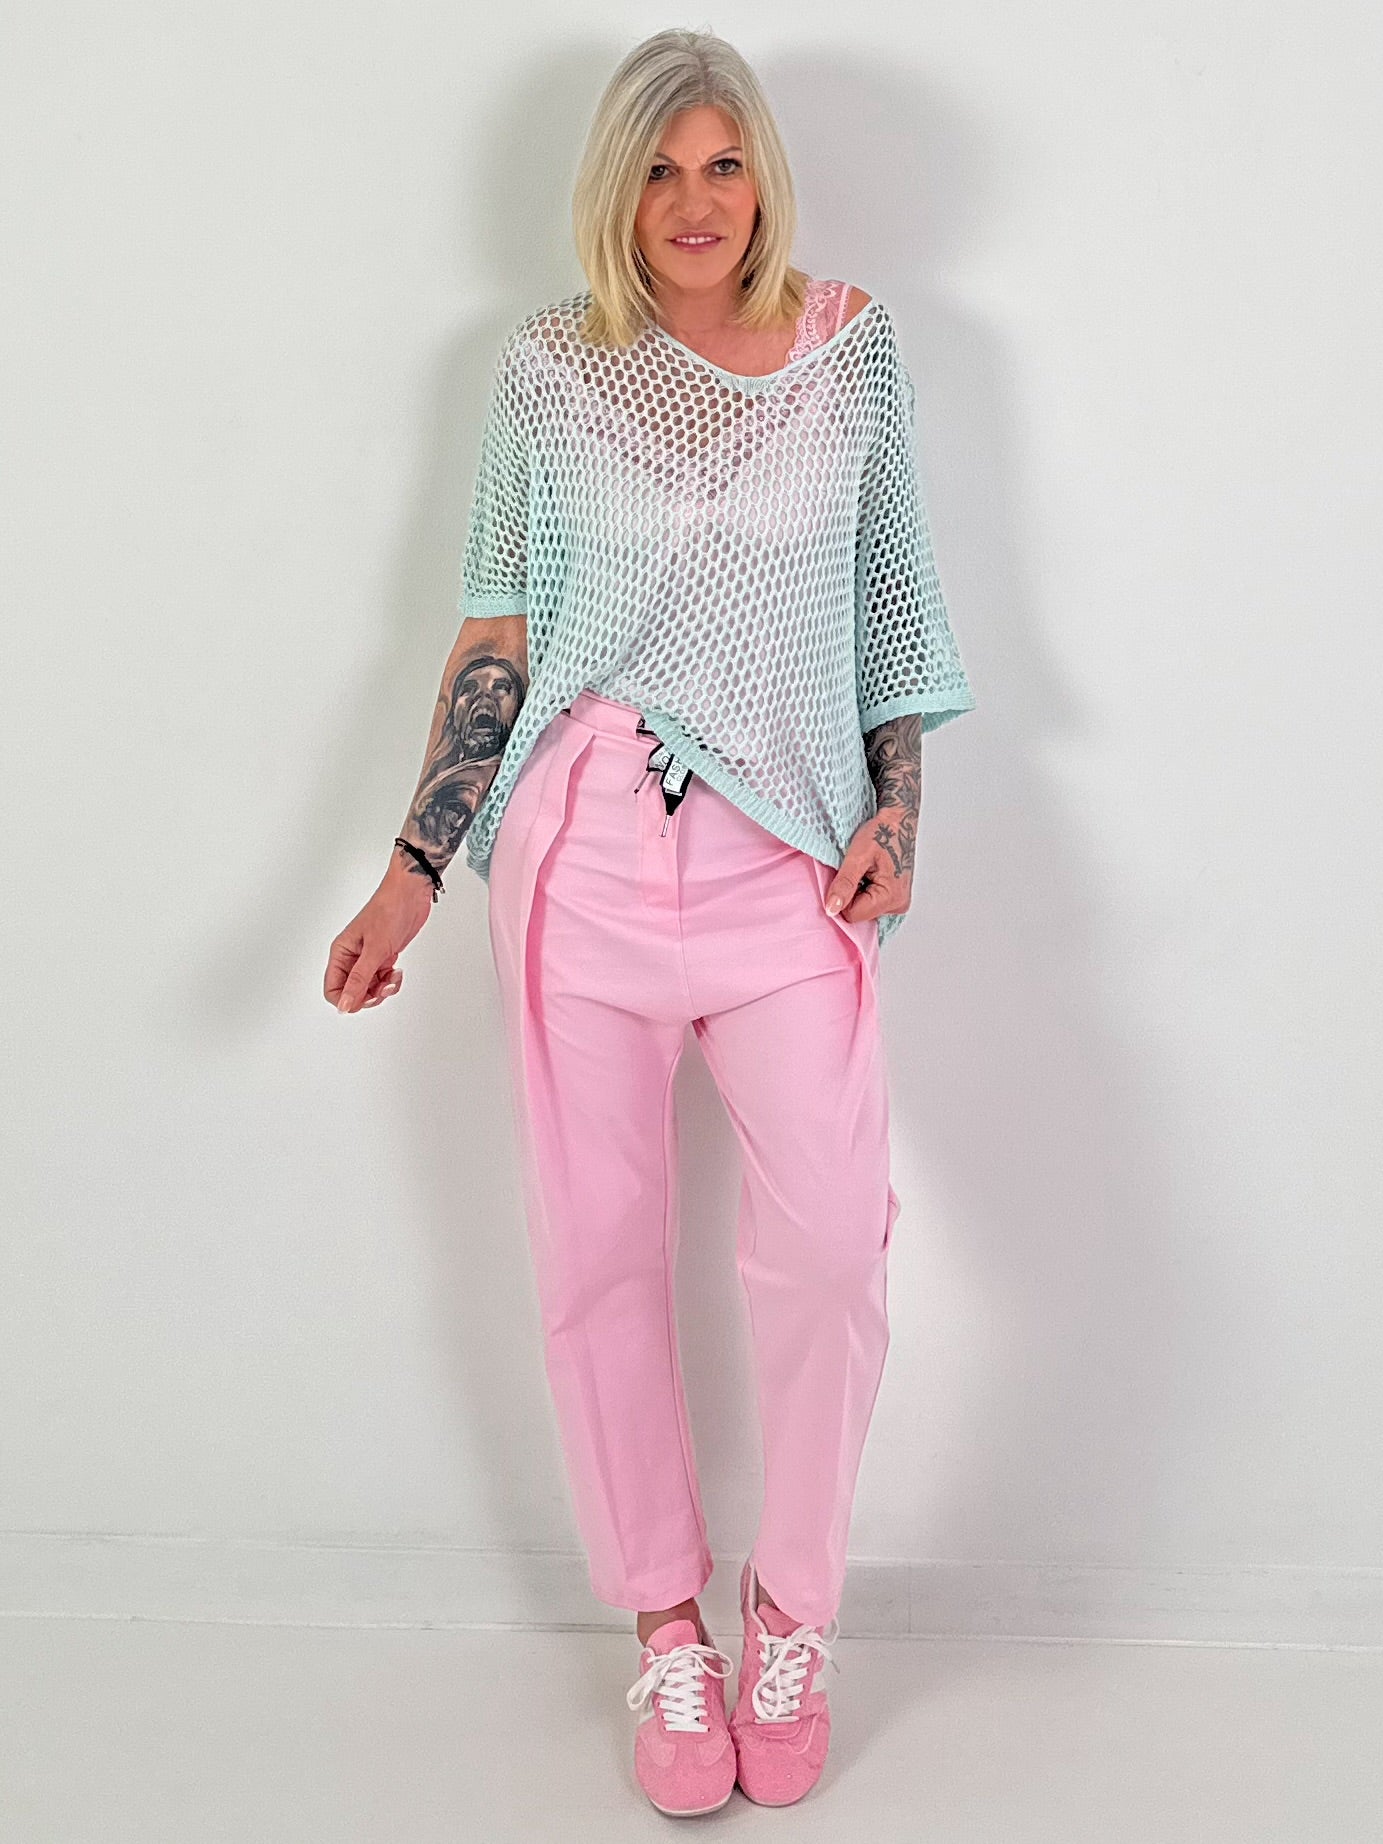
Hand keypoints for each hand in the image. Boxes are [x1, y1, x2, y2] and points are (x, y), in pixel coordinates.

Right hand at [324, 859, 435, 1013]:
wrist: (410, 894)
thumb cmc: (388, 910)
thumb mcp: (374, 950)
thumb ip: (359, 980)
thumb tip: (344, 1005)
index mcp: (341, 953)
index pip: (333, 989)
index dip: (348, 999)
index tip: (366, 997)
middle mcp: (352, 957)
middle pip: (352, 992)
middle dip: (369, 995)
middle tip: (383, 986)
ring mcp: (368, 957)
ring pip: (369, 988)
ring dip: (383, 988)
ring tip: (393, 977)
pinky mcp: (383, 956)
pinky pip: (382, 979)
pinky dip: (391, 981)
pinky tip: (397, 971)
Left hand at [823, 804, 914, 924]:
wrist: (898, 822)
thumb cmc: (881, 833)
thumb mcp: (857, 856)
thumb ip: (844, 884)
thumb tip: (832, 909)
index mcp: (891, 897)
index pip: (853, 915)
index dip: (842, 896)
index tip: (846, 874)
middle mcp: (899, 905)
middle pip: (859, 914)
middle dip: (851, 894)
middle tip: (857, 871)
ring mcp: (898, 903)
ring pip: (864, 909)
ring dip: (858, 892)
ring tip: (865, 870)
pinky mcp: (895, 898)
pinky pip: (871, 903)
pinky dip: (865, 890)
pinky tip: (870, 875)